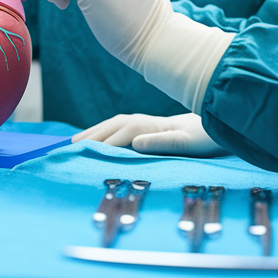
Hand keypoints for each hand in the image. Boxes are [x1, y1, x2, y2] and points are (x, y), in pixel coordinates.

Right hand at [74, 113, 228, 157]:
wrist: (210, 127)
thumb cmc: (200, 139)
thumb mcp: (186, 144)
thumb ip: (162, 143)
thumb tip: (136, 142)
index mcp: (148, 127)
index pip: (117, 137)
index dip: (100, 146)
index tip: (82, 156)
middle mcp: (140, 121)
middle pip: (108, 129)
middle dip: (88, 139)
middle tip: (67, 151)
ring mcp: (139, 121)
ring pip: (108, 126)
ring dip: (91, 133)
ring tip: (73, 144)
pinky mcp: (141, 124)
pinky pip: (114, 127)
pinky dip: (100, 131)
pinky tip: (93, 138)